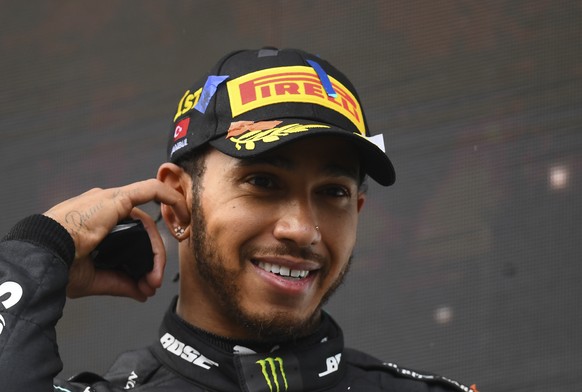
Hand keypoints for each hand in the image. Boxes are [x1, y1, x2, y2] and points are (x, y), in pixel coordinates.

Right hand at [43, 179, 188, 301]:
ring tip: (154, 276)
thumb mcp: (94, 278)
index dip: (145, 259)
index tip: (149, 282)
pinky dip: (170, 197)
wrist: (46, 257)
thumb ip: (121, 282)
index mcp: (97, 225)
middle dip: (152, 260)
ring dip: (156, 250)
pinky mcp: (117, 198)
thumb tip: (144, 292)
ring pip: (147, 223)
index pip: (132, 238)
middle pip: (142, 233)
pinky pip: (151, 191)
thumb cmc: (59, 265)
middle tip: (153, 283)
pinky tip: (183, 211)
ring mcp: (110, 202)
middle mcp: (104, 210)